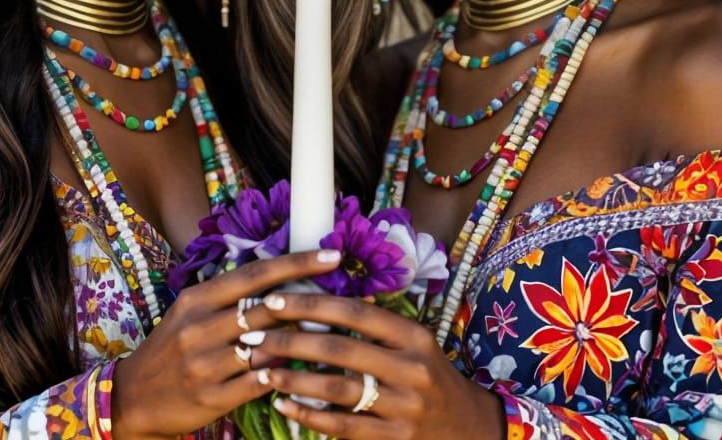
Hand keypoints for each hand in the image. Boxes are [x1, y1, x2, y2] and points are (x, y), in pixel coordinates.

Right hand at [110, 248, 341, 438]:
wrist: (131, 396)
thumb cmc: (172, 347)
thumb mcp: (191, 312)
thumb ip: (230, 297)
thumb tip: (280, 281)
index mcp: (198, 298)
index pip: (256, 273)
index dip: (297, 263)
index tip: (331, 254)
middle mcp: (200, 327)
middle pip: (267, 307)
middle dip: (311, 300)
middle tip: (347, 294)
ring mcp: (205, 364)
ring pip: (269, 346)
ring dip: (303, 340)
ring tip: (335, 333)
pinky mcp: (211, 398)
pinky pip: (259, 383)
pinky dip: (285, 376)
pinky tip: (306, 372)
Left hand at [246, 290, 504, 439]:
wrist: (467, 428)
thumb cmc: (429, 375)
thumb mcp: (413, 342)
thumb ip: (374, 323)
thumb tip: (321, 296)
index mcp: (412, 335)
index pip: (354, 312)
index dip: (312, 304)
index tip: (275, 299)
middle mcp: (410, 369)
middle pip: (340, 349)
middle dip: (291, 340)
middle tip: (254, 335)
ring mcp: (403, 408)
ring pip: (337, 390)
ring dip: (293, 379)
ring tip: (262, 370)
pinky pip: (342, 427)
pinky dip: (309, 416)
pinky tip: (284, 405)